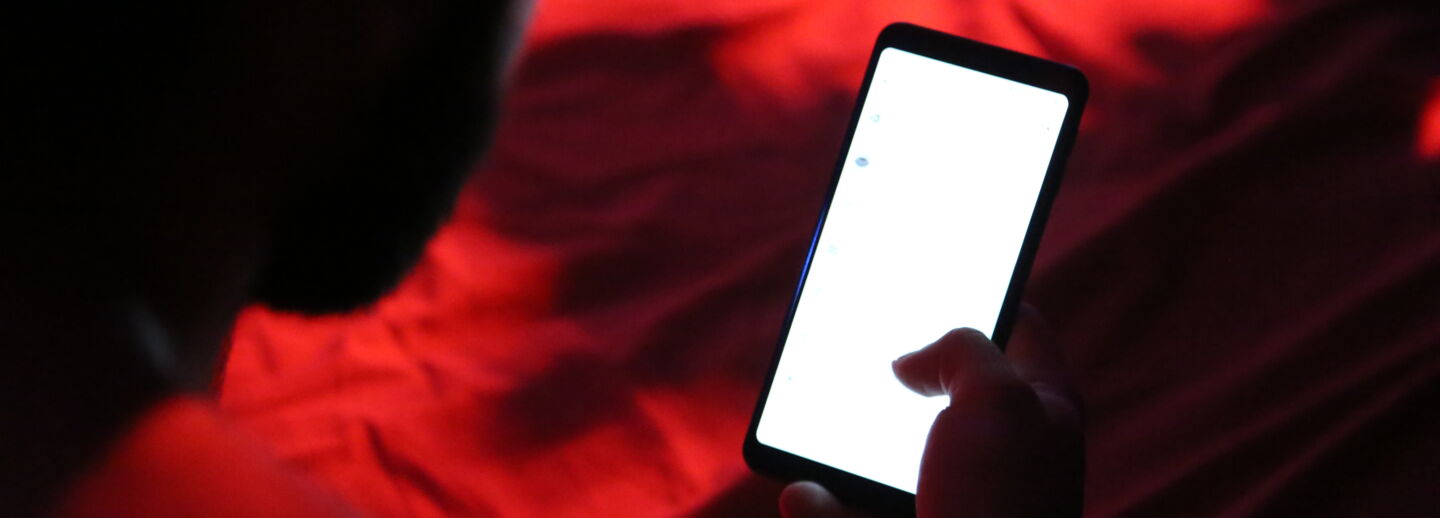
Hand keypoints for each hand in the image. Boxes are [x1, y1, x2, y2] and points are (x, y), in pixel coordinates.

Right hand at [780, 306, 1083, 517]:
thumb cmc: (1003, 510)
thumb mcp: (1000, 400)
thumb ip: (963, 349)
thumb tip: (911, 364)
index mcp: (1043, 413)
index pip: (1021, 327)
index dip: (982, 286)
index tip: (935, 257)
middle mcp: (1004, 456)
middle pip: (948, 384)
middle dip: (903, 359)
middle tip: (862, 321)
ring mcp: (955, 502)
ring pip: (891, 447)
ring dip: (847, 432)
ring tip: (815, 402)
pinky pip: (850, 510)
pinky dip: (821, 504)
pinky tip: (803, 491)